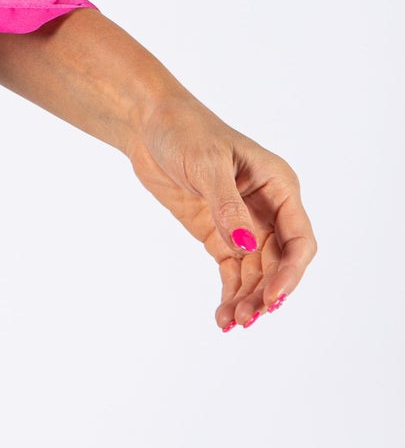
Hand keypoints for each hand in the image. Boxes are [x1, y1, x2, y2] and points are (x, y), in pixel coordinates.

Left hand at [125, 88, 317, 329]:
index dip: (292, 272)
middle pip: (280, 263)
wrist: (148, 124)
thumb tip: (246, 247)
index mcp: (278, 186)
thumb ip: (227, 206)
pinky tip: (223, 316)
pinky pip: (233, 271)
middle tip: (247, 318)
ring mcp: (244, 223)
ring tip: (232, 322)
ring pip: (257, 273)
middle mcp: (268, 208)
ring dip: (248, 299)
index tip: (273, 297)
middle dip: (267, 293)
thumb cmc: (183, 131)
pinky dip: (230, 293)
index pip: (299, 239)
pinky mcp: (219, 233)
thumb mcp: (207, 164)